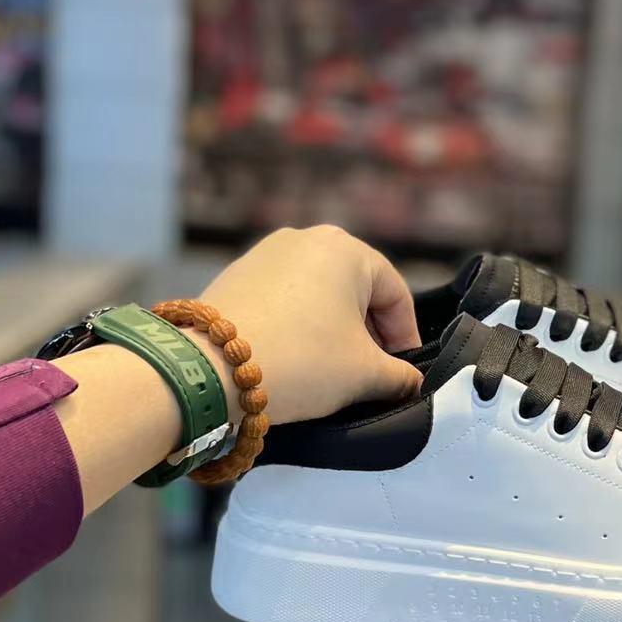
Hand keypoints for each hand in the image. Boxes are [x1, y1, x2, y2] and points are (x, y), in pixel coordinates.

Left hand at [198, 225, 422, 425]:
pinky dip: (296, 327)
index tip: (404, 371)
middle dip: (368, 333)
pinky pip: (281, 301)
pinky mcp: (234, 276)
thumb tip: (410, 382)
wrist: (210, 369)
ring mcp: (264, 254)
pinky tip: (292, 361)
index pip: (395, 293)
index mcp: (346, 249)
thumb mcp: (364, 374)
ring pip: (316, 295)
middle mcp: (305, 238)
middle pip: (355, 290)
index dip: (407, 336)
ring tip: (330, 372)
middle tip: (370, 374)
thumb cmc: (301, 362)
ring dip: (331, 331)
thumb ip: (399, 376)